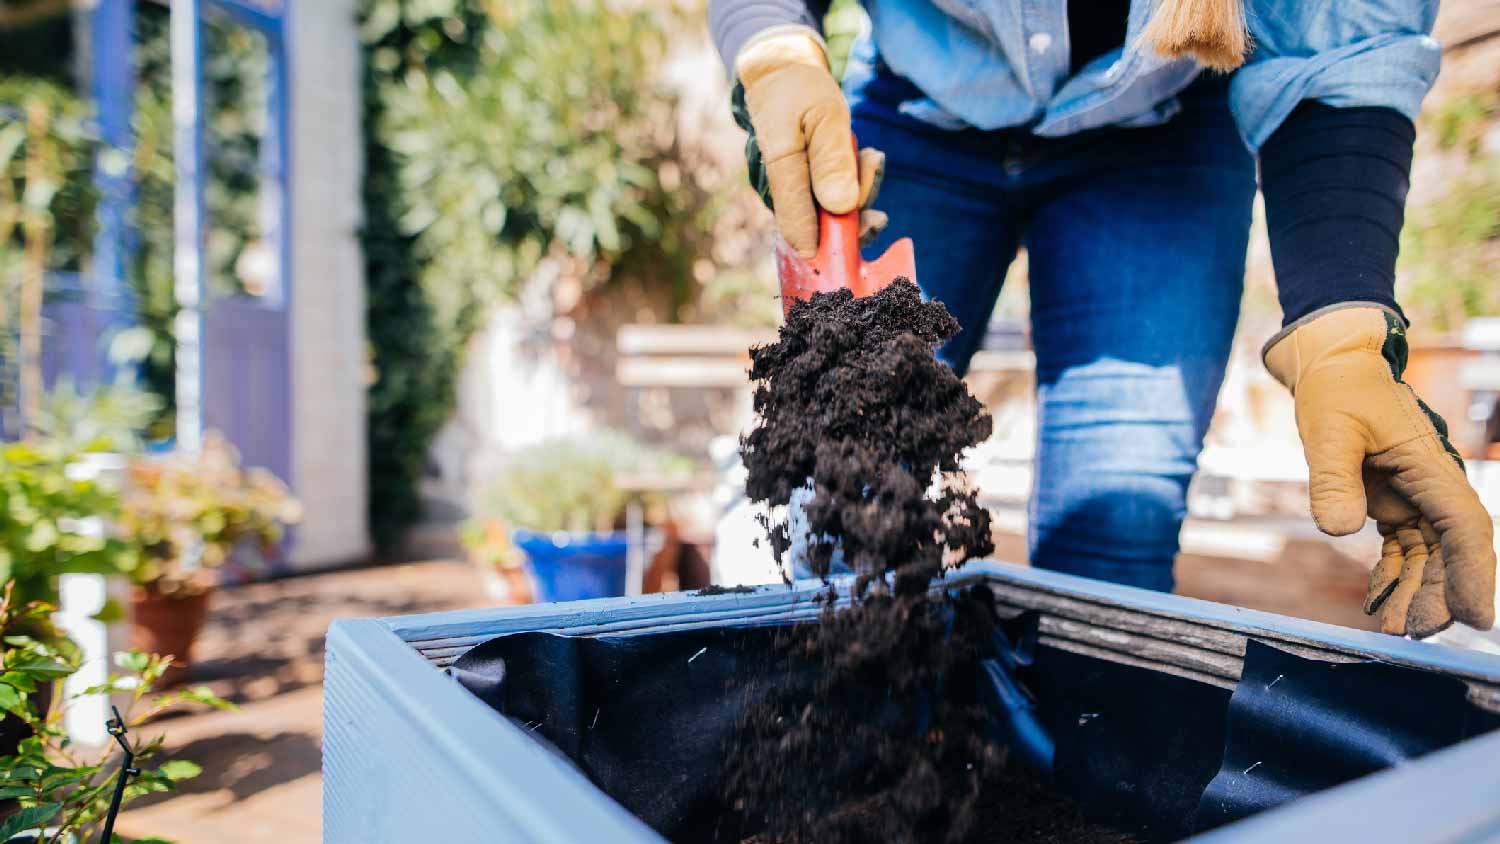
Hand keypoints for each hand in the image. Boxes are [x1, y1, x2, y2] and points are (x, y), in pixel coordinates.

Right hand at [731, 26, 885, 256]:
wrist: (779, 70)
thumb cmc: (800, 88)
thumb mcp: (825, 114)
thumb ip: (832, 159)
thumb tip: (840, 206)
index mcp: (780, 172)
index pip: (798, 229)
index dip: (827, 248)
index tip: (859, 244)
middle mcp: (778, 189)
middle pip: (818, 227)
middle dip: (856, 214)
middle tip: (876, 182)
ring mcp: (788, 189)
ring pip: (827, 212)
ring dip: (859, 191)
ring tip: (872, 157)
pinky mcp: (801, 184)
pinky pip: (828, 196)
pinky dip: (851, 182)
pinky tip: (865, 158)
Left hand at [1265, 305, 1496, 636]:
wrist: (1334, 370)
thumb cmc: (1339, 392)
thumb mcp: (1329, 429)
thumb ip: (1332, 478)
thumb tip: (1338, 530)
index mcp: (1432, 467)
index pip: (1465, 527)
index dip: (1474, 574)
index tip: (1477, 618)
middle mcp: (1433, 487)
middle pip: (1451, 552)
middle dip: (1439, 596)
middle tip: (1412, 635)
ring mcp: (1417, 498)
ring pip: (1429, 557)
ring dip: (1414, 593)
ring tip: (1390, 630)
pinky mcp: (1395, 504)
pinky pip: (1403, 550)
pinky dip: (1392, 577)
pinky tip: (1375, 602)